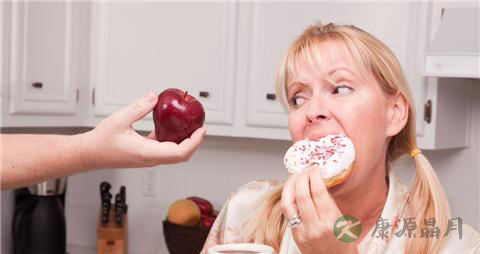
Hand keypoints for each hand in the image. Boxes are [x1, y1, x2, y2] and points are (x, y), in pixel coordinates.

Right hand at [79, 91, 205, 169]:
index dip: (193, 142)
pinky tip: (173, 128)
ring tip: (191, 128)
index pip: (178, 152)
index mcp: (146, 153)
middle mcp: (150, 159)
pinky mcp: (145, 155)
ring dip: (185, 143)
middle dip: (194, 143)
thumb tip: (154, 96)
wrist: (89, 154)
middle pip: (181, 156)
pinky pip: (165, 150)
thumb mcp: (119, 119)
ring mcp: (148, 158)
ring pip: (174, 154)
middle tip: (200, 128)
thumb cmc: (101, 142)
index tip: (200, 131)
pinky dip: (174, 141)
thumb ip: (139, 107)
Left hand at [281, 166, 357, 253]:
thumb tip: (318, 183)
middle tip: (305, 170)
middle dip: (302, 177)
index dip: (314, 176)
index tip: (315, 169)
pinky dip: (288, 197)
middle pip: (302, 194)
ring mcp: (302, 231)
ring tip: (295, 176)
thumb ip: (329, 203)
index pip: (318, 192)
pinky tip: (291, 190)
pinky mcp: (294, 234)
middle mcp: (315, 226)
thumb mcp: (342, 221)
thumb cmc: (343, 244)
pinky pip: (287, 212)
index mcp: (330, 221)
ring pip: (288, 202)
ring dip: (290, 185)